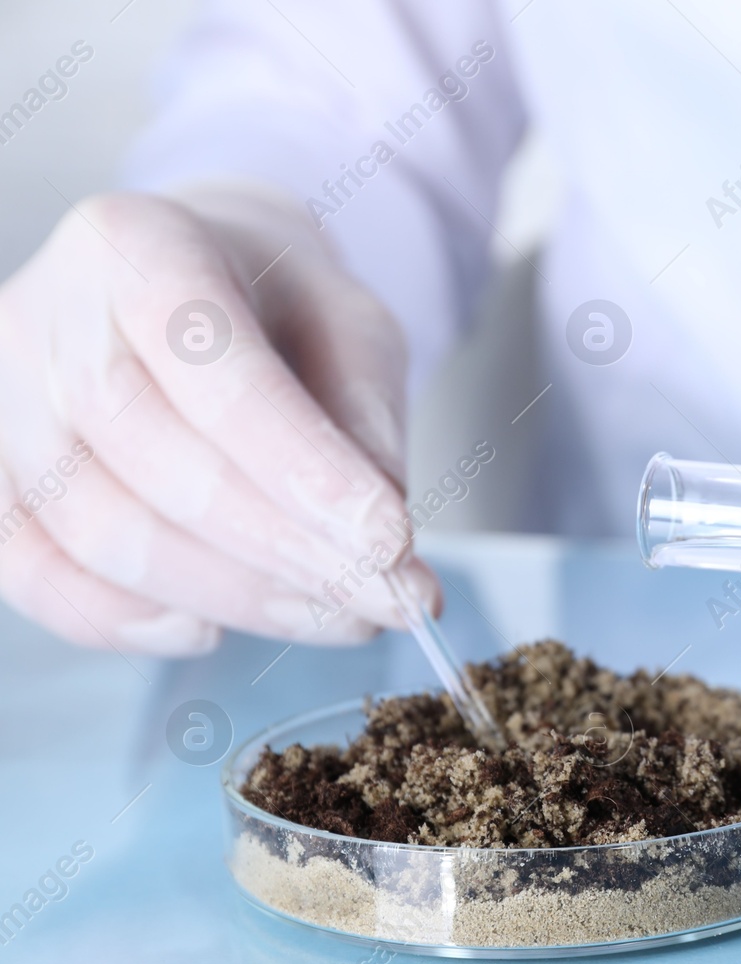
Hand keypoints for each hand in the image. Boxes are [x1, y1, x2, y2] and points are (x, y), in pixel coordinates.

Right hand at [0, 182, 439, 654]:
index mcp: (145, 248)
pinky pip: (33, 572)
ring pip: (101, 530)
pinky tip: (213, 629)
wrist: (188, 286)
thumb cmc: (276, 305)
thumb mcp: (353, 325)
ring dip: (233, 597)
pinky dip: (126, 621)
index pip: (217, 374)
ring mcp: (1, 396)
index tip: (391, 543)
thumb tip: (380, 545)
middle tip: (386, 600)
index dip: (304, 471)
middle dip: (285, 551)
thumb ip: (366, 418)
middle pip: (156, 460)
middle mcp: (51, 314)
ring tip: (338, 616)